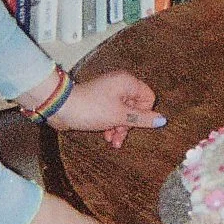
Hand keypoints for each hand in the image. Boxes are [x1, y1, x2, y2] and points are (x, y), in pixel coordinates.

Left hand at [45, 69, 165, 148]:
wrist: (61, 108)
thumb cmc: (90, 108)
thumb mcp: (120, 116)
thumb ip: (142, 119)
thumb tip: (162, 120)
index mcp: (127, 82)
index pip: (148, 98)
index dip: (143, 113)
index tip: (133, 122)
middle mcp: (119, 85)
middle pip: (136, 107)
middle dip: (128, 124)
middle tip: (120, 135)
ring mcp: (108, 93)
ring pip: (123, 113)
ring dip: (119, 128)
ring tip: (111, 140)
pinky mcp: (99, 102)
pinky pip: (112, 114)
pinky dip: (111, 125)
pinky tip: (105, 135)